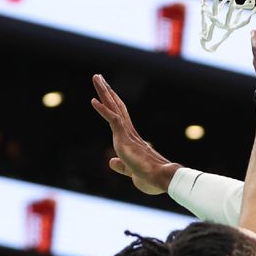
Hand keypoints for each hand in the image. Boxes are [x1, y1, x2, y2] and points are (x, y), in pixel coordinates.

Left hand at [90, 74, 176, 194]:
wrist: (162, 178)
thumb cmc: (152, 178)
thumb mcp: (131, 171)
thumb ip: (121, 166)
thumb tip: (111, 162)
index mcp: (132, 140)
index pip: (120, 118)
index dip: (113, 105)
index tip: (108, 92)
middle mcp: (130, 134)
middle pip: (117, 107)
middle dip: (107, 92)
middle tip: (99, 77)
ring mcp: (128, 135)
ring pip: (114, 108)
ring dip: (104, 92)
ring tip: (97, 77)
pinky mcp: (125, 139)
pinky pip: (113, 120)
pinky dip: (103, 110)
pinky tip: (93, 100)